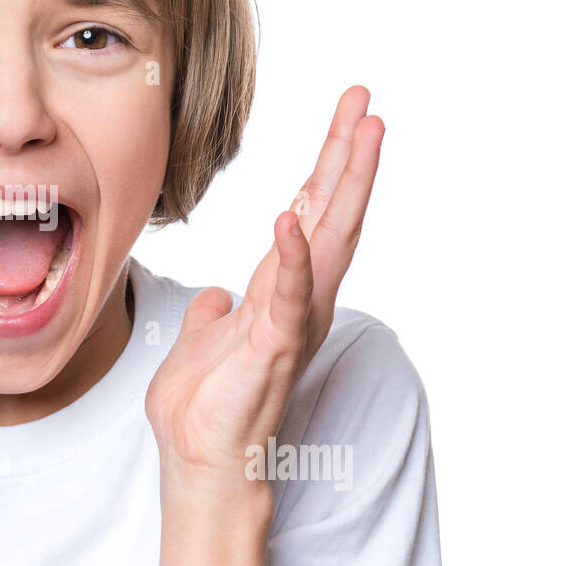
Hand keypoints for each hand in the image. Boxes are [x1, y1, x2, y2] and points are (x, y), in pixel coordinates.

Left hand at [145, 86, 383, 488]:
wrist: (200, 465)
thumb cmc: (203, 411)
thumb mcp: (201, 345)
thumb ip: (212, 315)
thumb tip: (214, 296)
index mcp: (280, 292)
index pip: (309, 215)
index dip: (326, 166)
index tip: (346, 117)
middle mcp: (298, 300)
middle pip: (331, 213)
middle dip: (347, 155)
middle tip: (365, 100)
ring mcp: (292, 321)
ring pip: (328, 240)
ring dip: (344, 184)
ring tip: (363, 131)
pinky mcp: (273, 346)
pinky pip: (285, 293)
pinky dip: (290, 256)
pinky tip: (288, 217)